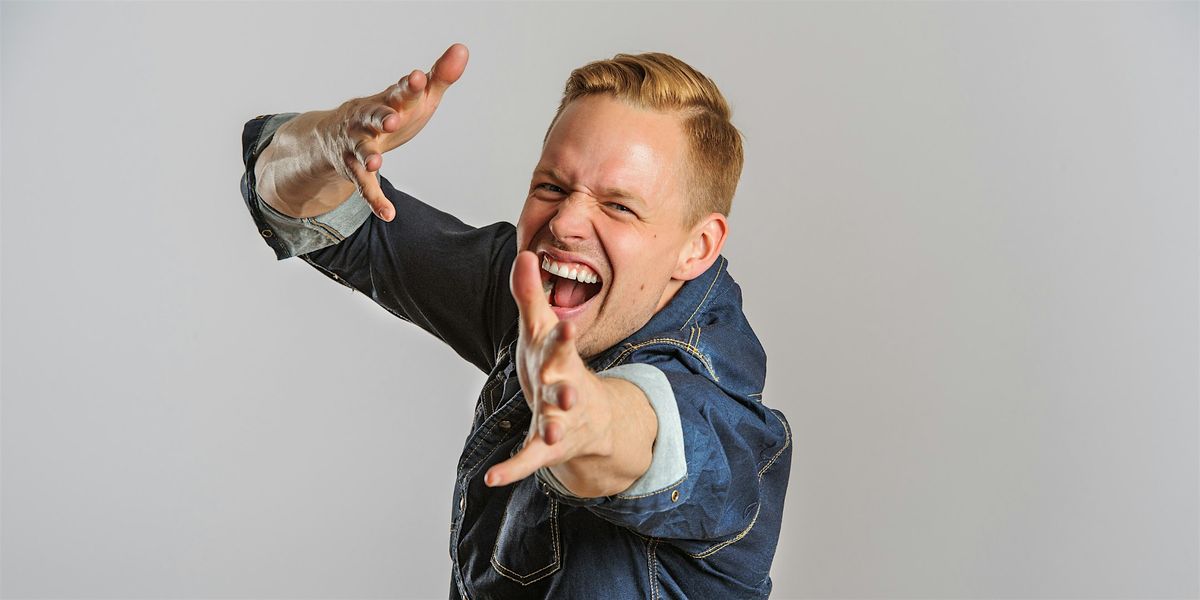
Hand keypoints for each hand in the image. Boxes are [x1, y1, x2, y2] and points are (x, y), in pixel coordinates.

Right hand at [321, 43, 467, 220]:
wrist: (333, 134)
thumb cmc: (386, 111)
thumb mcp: (413, 96)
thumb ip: (439, 76)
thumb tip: (463, 49)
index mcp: (387, 101)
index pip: (398, 91)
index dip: (408, 86)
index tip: (418, 78)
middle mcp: (367, 120)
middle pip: (373, 116)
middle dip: (381, 117)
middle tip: (392, 119)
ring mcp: (357, 144)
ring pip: (361, 150)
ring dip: (369, 155)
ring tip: (378, 163)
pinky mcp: (353, 170)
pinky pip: (363, 186)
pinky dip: (375, 200)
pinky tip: (388, 214)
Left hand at [484, 251, 612, 487]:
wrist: (593, 418)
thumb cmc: (558, 366)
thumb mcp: (543, 330)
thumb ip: (530, 295)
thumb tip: (525, 254)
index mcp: (560, 360)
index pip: (563, 346)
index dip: (564, 337)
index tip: (569, 325)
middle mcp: (564, 391)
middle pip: (564, 388)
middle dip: (565, 389)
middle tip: (566, 390)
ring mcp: (558, 421)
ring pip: (556, 426)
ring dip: (552, 429)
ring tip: (549, 434)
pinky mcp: (547, 448)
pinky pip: (529, 461)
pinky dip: (512, 470)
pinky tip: (491, 479)